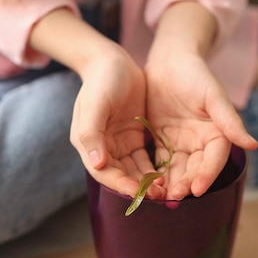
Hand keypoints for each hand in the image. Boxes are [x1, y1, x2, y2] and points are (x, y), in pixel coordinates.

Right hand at [28, 8, 161, 197]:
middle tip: (160, 196)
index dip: (121, 185)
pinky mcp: (133, 138)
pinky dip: (154, 170)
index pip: (104, 173)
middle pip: (121, 176)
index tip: (140, 193)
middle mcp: (102, 148)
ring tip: (167, 190)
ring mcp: (118, 144)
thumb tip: (96, 163)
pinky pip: (144, 160)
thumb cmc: (101, 81)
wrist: (113, 61)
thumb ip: (92, 133)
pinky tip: (168, 176)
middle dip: (139, 188)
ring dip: (148, 182)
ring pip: (134, 171)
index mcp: (89, 143)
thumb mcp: (95, 104)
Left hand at [145, 51, 257, 199]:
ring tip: (161, 196)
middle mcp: (201, 142)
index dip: (207, 175)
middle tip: (175, 197)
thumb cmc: (195, 73)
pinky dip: (156, 173)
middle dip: (186, 183)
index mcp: (218, 133)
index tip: (197, 190)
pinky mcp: (163, 141)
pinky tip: (148, 184)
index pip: (215, 159)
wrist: (170, 60)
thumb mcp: (213, 96)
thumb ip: (230, 121)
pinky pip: (160, 161)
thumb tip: (253, 144)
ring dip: (171, 183)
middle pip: (195, 168)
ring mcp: (181, 143)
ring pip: (177, 169)